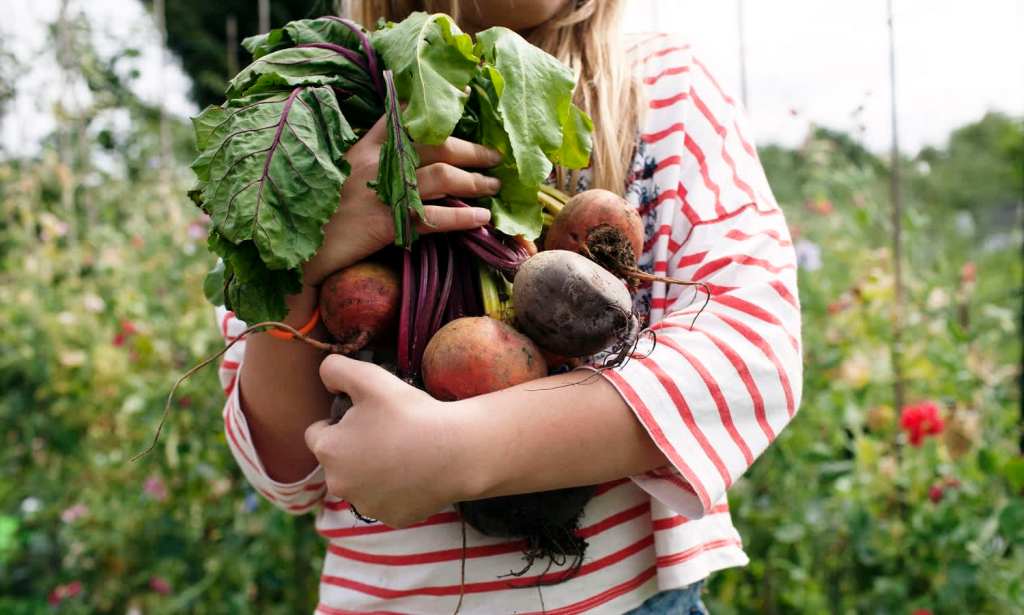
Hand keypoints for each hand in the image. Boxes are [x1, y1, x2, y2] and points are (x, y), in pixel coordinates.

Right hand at [302, 115, 501, 285]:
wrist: (299, 250)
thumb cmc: (322, 214)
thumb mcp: (341, 174)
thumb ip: (372, 161)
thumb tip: (408, 158)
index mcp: (364, 147)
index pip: (403, 117)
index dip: (436, 109)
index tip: (464, 102)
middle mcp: (375, 163)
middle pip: (434, 144)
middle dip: (471, 150)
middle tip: (494, 157)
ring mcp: (381, 192)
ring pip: (441, 177)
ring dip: (475, 181)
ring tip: (493, 186)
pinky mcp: (385, 224)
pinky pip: (433, 218)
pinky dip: (461, 218)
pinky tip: (480, 219)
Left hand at [304, 354, 474, 527]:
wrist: (456, 451)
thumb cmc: (410, 413)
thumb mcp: (369, 377)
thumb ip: (335, 369)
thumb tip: (325, 377)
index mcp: (328, 450)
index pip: (317, 433)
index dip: (339, 421)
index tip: (366, 416)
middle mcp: (339, 484)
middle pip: (339, 461)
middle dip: (354, 448)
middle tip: (387, 432)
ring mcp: (366, 505)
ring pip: (362, 483)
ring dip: (373, 471)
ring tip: (404, 451)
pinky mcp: (392, 518)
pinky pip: (387, 500)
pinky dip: (397, 490)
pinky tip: (416, 473)